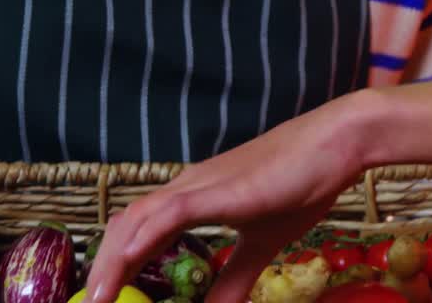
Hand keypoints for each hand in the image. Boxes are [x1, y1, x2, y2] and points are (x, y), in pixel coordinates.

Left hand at [85, 94, 369, 302]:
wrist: (335, 143)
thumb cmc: (304, 184)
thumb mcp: (266, 242)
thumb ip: (237, 278)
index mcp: (194, 198)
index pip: (139, 230)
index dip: (116, 263)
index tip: (105, 297)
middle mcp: (187, 187)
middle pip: (126, 227)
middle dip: (103, 268)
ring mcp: (200, 185)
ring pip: (137, 221)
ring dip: (112, 261)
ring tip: (97, 298)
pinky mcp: (219, 189)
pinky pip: (170, 214)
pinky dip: (144, 239)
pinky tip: (128, 261)